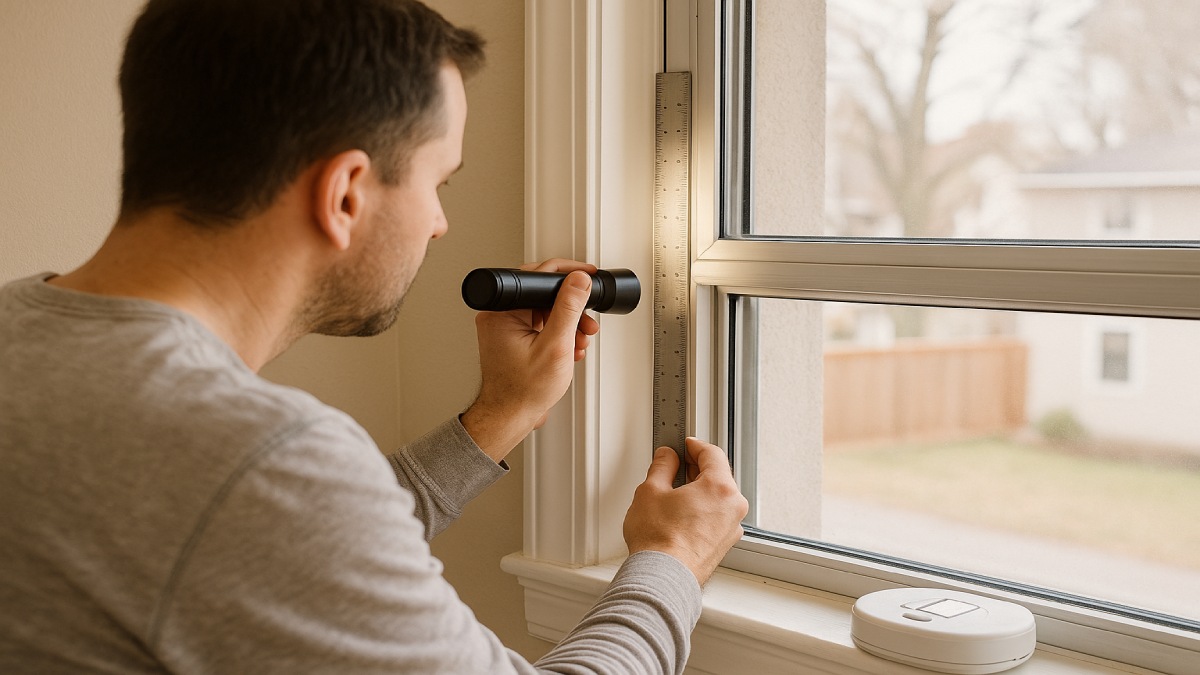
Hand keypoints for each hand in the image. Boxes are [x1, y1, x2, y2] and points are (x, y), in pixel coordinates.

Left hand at [461, 259, 600, 461]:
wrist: (511, 417)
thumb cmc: (523, 390)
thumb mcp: (555, 346)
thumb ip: (568, 309)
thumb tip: (579, 280)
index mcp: (502, 311)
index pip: (538, 276)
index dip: (569, 275)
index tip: (587, 276)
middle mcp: (499, 315)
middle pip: (544, 294)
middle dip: (572, 309)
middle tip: (587, 322)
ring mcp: (505, 327)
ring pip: (545, 310)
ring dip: (568, 324)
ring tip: (579, 341)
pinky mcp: (513, 339)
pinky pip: (540, 325)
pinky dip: (558, 334)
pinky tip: (569, 349)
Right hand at [622, 438, 748, 585]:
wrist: (663, 578)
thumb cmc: (659, 540)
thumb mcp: (650, 491)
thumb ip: (661, 466)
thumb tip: (666, 457)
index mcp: (721, 488)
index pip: (713, 453)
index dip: (694, 445)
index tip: (683, 444)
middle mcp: (733, 507)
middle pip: (718, 475)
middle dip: (696, 468)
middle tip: (675, 465)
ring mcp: (731, 528)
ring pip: (718, 498)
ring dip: (699, 490)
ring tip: (673, 493)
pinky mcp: (724, 545)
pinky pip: (716, 517)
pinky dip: (702, 510)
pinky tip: (680, 514)